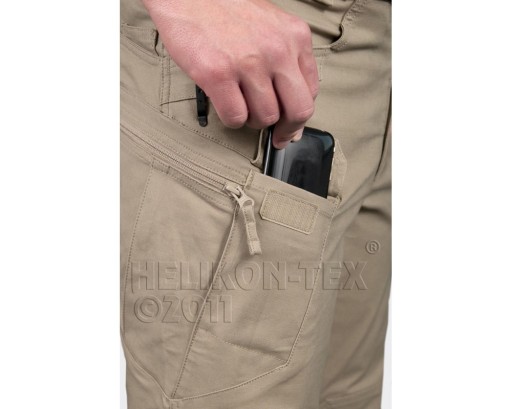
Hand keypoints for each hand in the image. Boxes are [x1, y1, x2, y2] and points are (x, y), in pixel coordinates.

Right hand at [143, 0, 318, 147]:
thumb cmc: (227, 11)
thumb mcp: (271, 27)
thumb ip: (286, 64)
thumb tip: (292, 117)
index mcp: (295, 37)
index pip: (311, 92)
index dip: (298, 117)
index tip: (289, 127)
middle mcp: (277, 49)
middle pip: (298, 111)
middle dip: (286, 130)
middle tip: (274, 135)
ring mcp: (248, 62)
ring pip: (264, 118)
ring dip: (252, 120)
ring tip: (240, 104)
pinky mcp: (218, 74)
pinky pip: (235, 117)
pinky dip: (231, 119)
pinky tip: (225, 104)